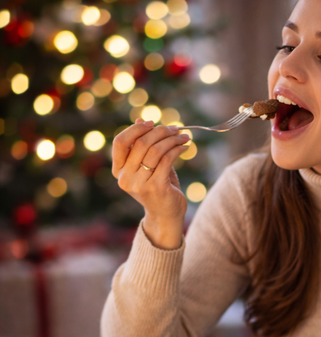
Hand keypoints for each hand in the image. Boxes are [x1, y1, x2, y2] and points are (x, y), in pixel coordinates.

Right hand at [112, 118, 190, 248]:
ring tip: (184, 137)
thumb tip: (141, 120)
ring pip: (155, 150)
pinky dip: (178, 149)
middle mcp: (125, 178)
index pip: (120, 142)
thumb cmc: (157, 187)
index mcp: (118, 171)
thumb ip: (142, 145)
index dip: (135, 130)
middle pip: (140, 143)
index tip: (152, 123)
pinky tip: (185, 147)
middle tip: (175, 129)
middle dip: (160, 132)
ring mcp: (139, 184)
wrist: (165, 216)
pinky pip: (167, 159)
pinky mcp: (156, 187)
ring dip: (172, 139)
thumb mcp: (147, 165)